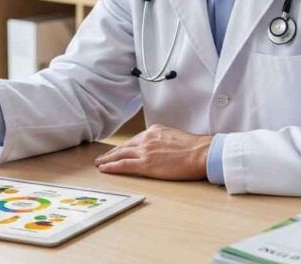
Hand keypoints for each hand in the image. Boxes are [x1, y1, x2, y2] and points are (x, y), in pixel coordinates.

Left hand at [93, 124, 211, 180]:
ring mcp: (145, 151)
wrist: (200, 152)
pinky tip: (104, 169)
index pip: (135, 140)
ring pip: (120, 155)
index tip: (118, 150)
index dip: (124, 147)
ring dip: (108, 159)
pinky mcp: (146, 164)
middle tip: (101, 158)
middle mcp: (146, 139)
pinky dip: (112, 167)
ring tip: (99, 164)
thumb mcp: (175, 136)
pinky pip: (123, 165)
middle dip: (112, 153)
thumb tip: (162, 147)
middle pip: (124, 147)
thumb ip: (164, 140)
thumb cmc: (194, 147)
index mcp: (154, 131)